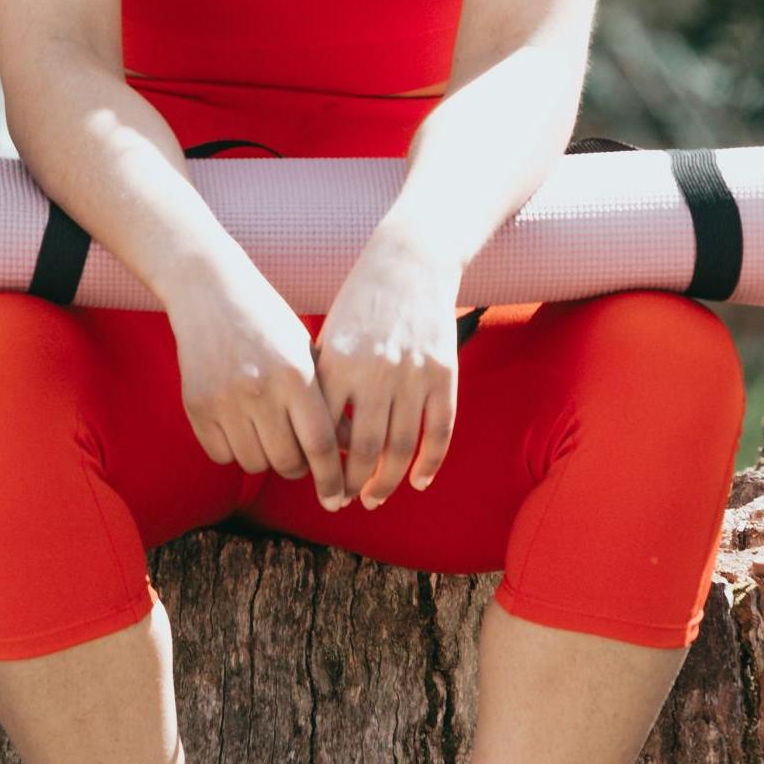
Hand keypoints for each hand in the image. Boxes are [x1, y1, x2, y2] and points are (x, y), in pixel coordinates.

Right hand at [163, 258, 350, 510]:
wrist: (209, 289)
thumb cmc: (268, 320)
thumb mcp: (306, 352)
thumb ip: (328, 401)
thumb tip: (349, 449)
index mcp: (295, 374)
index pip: (320, 446)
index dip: (332, 479)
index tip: (336, 499)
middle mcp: (260, 389)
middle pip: (287, 463)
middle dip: (299, 468)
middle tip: (301, 456)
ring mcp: (224, 399)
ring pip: (254, 463)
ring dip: (266, 457)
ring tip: (268, 431)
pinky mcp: (196, 405)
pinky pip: (221, 454)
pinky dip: (234, 449)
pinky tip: (239, 422)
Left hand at [312, 222, 463, 507]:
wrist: (410, 262)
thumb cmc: (361, 302)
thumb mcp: (329, 336)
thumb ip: (323, 384)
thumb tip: (320, 442)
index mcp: (337, 362)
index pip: (325, 432)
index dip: (323, 468)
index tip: (320, 485)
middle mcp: (374, 372)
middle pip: (364, 449)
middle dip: (353, 485)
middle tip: (345, 501)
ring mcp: (413, 374)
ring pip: (401, 447)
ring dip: (387, 481)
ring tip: (375, 497)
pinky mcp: (444, 373)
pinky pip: (439, 431)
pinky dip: (430, 462)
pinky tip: (419, 480)